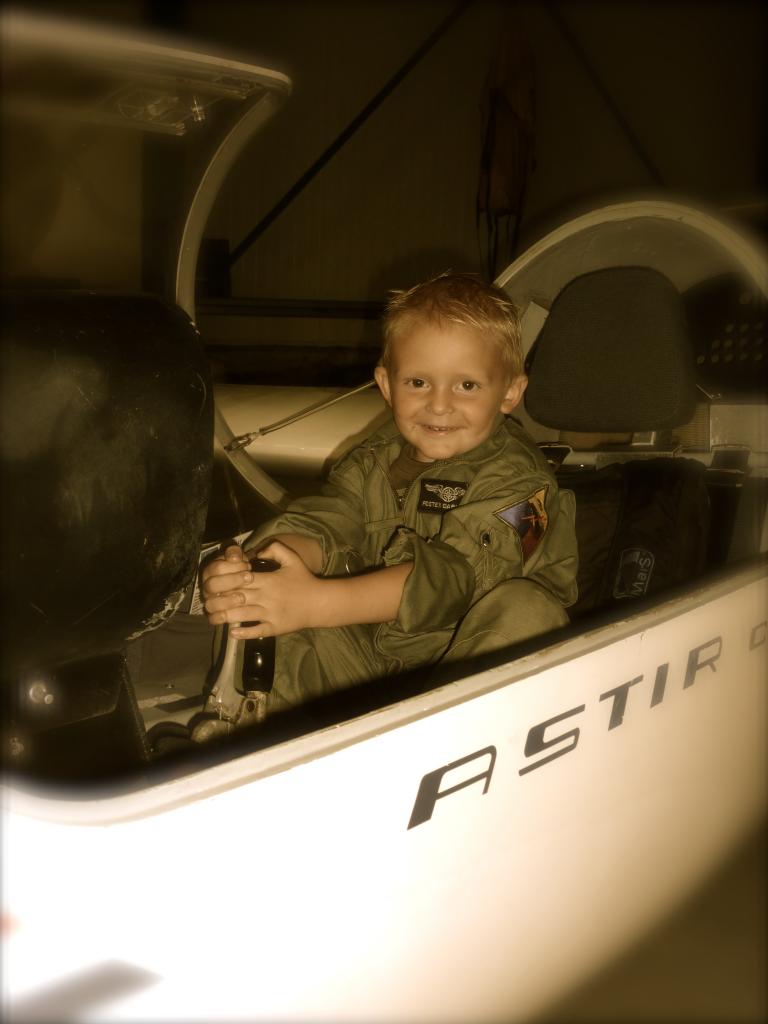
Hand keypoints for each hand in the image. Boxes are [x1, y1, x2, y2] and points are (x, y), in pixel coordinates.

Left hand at [203, 541, 323, 637]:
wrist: (320, 602)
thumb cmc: (304, 580)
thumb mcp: (292, 559)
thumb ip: (275, 549)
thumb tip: (256, 552)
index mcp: (268, 580)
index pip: (240, 580)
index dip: (225, 582)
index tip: (215, 584)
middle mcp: (266, 597)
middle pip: (236, 598)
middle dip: (219, 600)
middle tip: (207, 602)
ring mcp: (270, 614)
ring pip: (242, 615)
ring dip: (224, 617)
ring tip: (213, 618)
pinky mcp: (275, 628)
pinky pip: (257, 632)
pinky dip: (243, 633)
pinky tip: (232, 632)